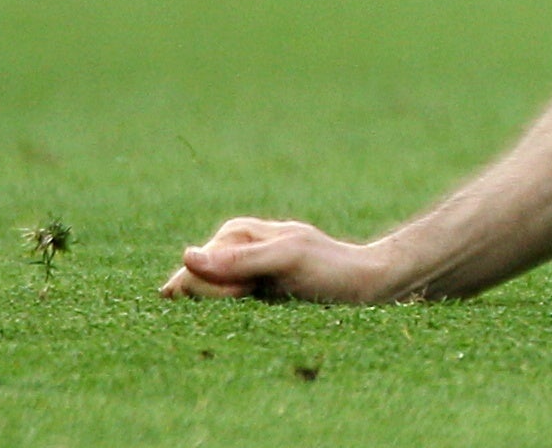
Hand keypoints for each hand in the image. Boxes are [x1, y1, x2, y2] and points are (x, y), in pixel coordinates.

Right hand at [162, 217, 390, 301]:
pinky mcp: (251, 299)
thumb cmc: (330, 268)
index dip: (216, 287)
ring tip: (261, 299)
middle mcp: (232, 252)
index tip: (248, 289)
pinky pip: (222, 312)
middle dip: (220, 298)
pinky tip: (251, 315)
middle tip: (257, 293)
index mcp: (236, 232)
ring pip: (205, 302)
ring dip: (226, 310)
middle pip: (194, 284)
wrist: (365, 285)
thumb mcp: (287, 258)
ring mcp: (239, 276)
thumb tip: (187, 257)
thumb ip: (239, 259)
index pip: (194, 267)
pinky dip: (230, 318)